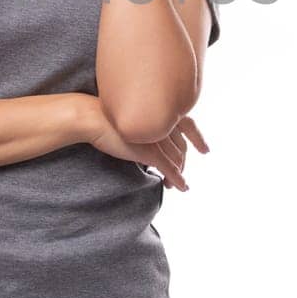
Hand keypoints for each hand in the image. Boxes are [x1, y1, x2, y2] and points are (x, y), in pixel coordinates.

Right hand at [84, 101, 209, 190]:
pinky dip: (178, 180)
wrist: (91, 117)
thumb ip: (143, 123)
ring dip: (178, 174)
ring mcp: (159, 137)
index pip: (188, 126)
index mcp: (161, 110)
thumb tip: (145, 136)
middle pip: (182, 147)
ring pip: (177, 160)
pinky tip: (181, 187)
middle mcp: (164, 123)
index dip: (198, 138)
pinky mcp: (151, 152)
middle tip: (182, 174)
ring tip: (175, 185)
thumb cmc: (103, 114)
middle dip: (183, 162)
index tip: (205, 150)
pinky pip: (170, 169)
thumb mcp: (129, 114)